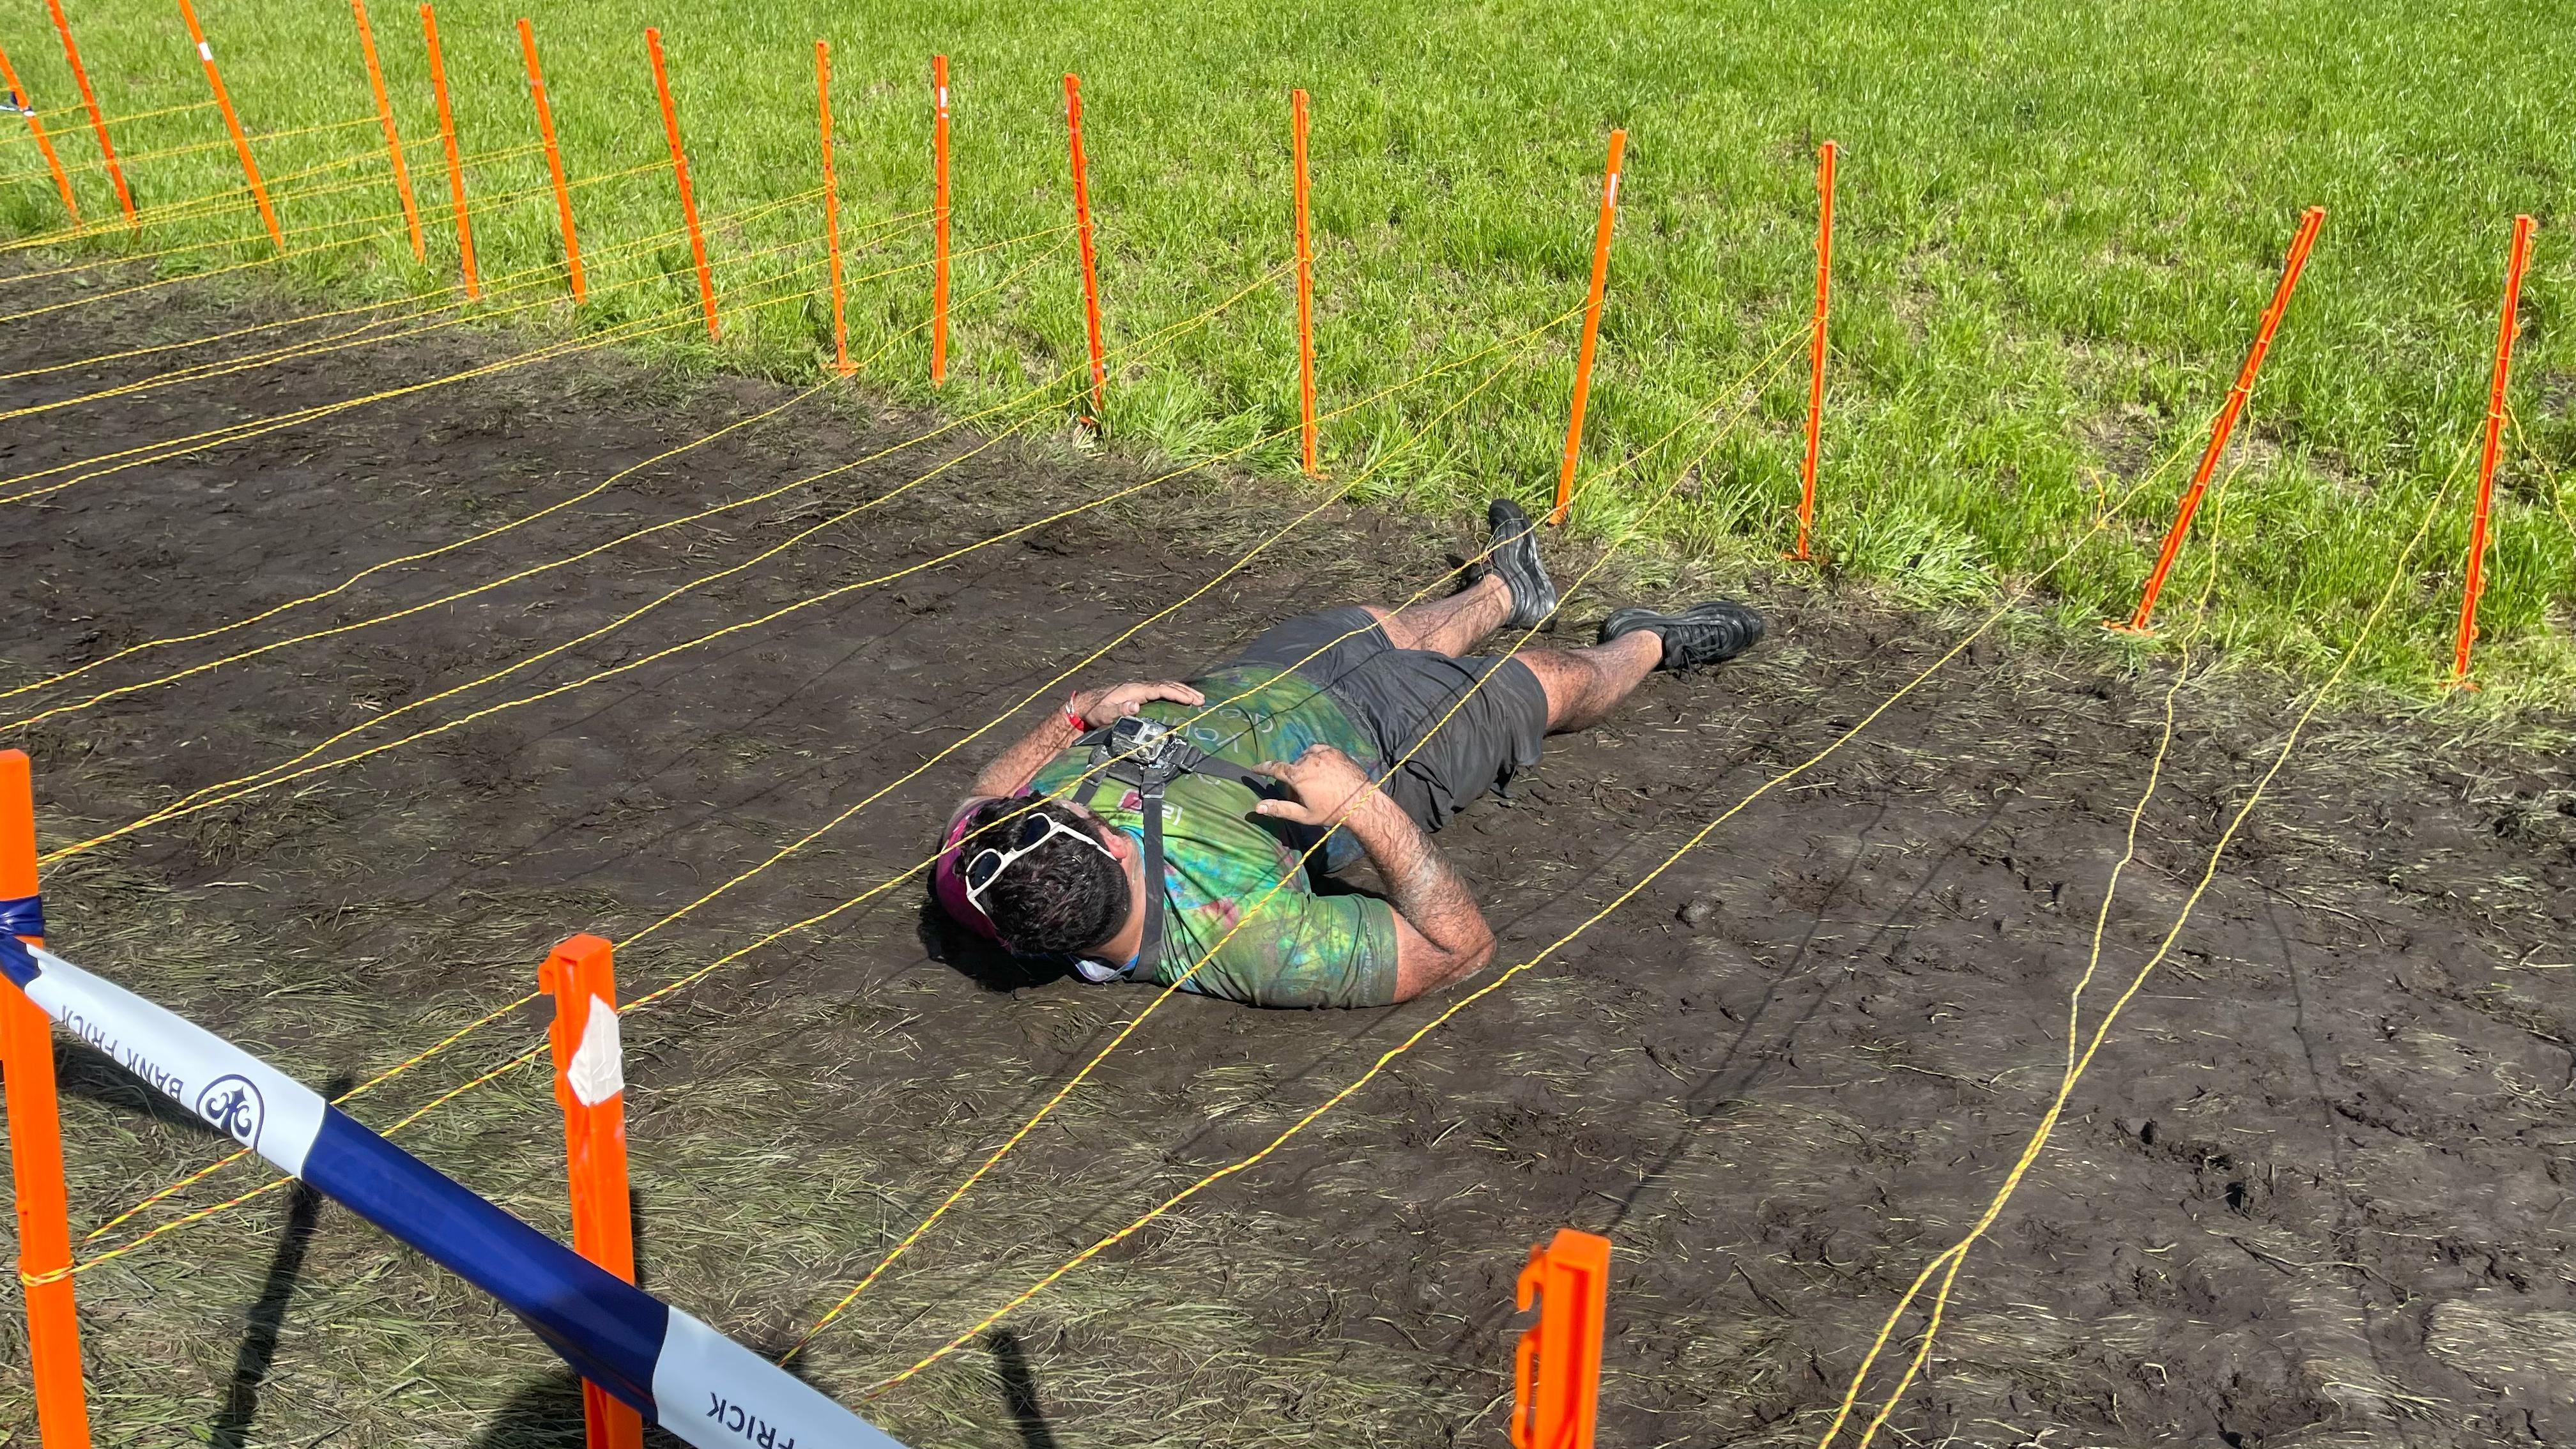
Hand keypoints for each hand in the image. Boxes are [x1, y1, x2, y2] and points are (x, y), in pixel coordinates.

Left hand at [1068, 680, 1203, 727]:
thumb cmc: (1095, 710)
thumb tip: (1136, 705)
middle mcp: (1139, 687)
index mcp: (1135, 690)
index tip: (1191, 700)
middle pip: (1167, 685)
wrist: (1085, 705)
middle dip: (1185, 692)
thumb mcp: (1105, 713)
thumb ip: (1119, 710)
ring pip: (1165, 686)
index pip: (1160, 689)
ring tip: (1198, 699)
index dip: (1176, 693)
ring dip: (1182, 691)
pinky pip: (1161, 691)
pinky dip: (1174, 693)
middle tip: (1202, 700)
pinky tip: (1181, 699)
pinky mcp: (1139, 694)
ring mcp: (1139, 689)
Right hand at [1253, 744, 1376, 827]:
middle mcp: (1308, 760)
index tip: (1254, 768)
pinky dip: (1315, 757)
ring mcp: (1323, 753)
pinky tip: (1321, 769)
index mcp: (1298, 775)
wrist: (1361, 802)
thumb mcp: (1304, 814)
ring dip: (1304, 766)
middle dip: (1293, 778)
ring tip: (1314, 781)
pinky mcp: (1334, 750)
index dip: (1263, 768)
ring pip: (1305, 757)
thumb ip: (1280, 808)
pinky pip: (1318, 750)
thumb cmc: (1331, 811)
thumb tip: (1257, 807)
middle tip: (1303, 794)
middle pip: (1292, 766)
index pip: (1275, 768)